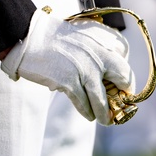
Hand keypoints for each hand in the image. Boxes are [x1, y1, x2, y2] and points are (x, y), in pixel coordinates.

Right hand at [1, 9, 134, 124]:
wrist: (29, 36)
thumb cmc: (55, 37)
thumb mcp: (85, 36)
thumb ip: (99, 51)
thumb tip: (108, 74)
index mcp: (104, 42)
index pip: (124, 65)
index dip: (126, 81)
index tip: (124, 90)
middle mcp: (99, 55)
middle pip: (122, 80)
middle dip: (122, 97)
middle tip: (120, 106)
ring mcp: (85, 70)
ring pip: (102, 99)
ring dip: (105, 113)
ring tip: (105, 120)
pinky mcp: (69, 82)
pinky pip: (83, 103)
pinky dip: (87, 111)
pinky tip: (90, 116)